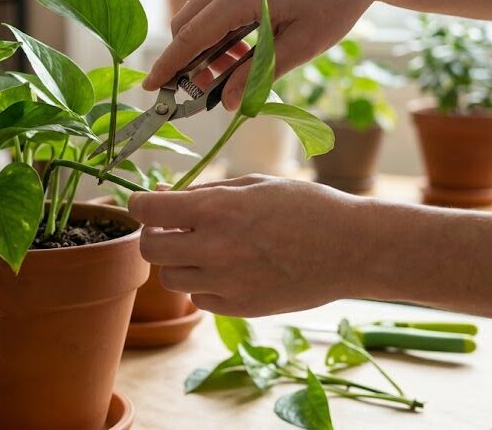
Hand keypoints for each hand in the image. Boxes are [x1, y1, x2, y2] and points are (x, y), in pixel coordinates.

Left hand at [128, 175, 371, 316]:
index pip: (148, 211)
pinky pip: (201, 298)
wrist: (351, 249)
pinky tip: (229, 268)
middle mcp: (214, 248)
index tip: (146, 203)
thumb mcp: (254, 184)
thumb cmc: (306, 207)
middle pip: (149, 250)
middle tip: (171, 228)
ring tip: (206, 248)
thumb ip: (205, 192)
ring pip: (171, 278)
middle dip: (154, 236)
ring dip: (179, 262)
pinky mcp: (240, 307)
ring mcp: (226, 282)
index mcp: (216, 210)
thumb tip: (166, 197)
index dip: (140, 204)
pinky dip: (204, 284)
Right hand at [144, 0, 385, 109]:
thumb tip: (228, 102)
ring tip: (223, 75)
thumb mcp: (300, 46)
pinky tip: (238, 51)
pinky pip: (215, 4)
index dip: (168, 66)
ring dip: (204, 47)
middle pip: (185, 24)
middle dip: (185, 60)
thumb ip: (258, 74)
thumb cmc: (335, 2)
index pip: (189, 36)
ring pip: (198, 14)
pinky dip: (217, 30)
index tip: (151, 89)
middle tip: (197, 91)